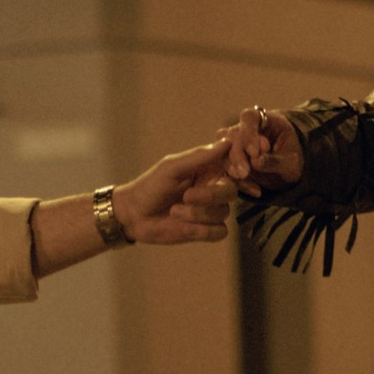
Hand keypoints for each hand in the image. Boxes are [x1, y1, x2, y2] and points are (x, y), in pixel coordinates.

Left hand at [115, 141, 237, 243]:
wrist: (134, 216)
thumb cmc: (150, 187)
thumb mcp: (172, 167)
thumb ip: (200, 157)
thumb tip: (227, 142)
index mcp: (207, 169)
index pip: (233, 164)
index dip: (240, 166)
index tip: (238, 171)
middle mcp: (213, 188)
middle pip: (231, 191)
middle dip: (210, 196)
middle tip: (186, 196)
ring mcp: (211, 210)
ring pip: (223, 213)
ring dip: (197, 214)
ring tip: (174, 211)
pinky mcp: (206, 230)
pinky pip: (220, 232)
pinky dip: (202, 230)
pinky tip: (182, 226)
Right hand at [216, 104, 303, 191]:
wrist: (288, 171)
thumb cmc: (293, 159)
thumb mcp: (291, 161)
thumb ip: (275, 160)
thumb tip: (256, 161)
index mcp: (263, 120)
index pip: (249, 117)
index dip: (248, 133)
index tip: (254, 152)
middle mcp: (245, 129)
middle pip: (232, 134)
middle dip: (237, 154)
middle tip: (245, 172)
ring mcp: (235, 145)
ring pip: (224, 151)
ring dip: (232, 167)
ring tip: (244, 179)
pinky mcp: (231, 161)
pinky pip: (227, 169)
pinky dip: (237, 181)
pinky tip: (253, 190)